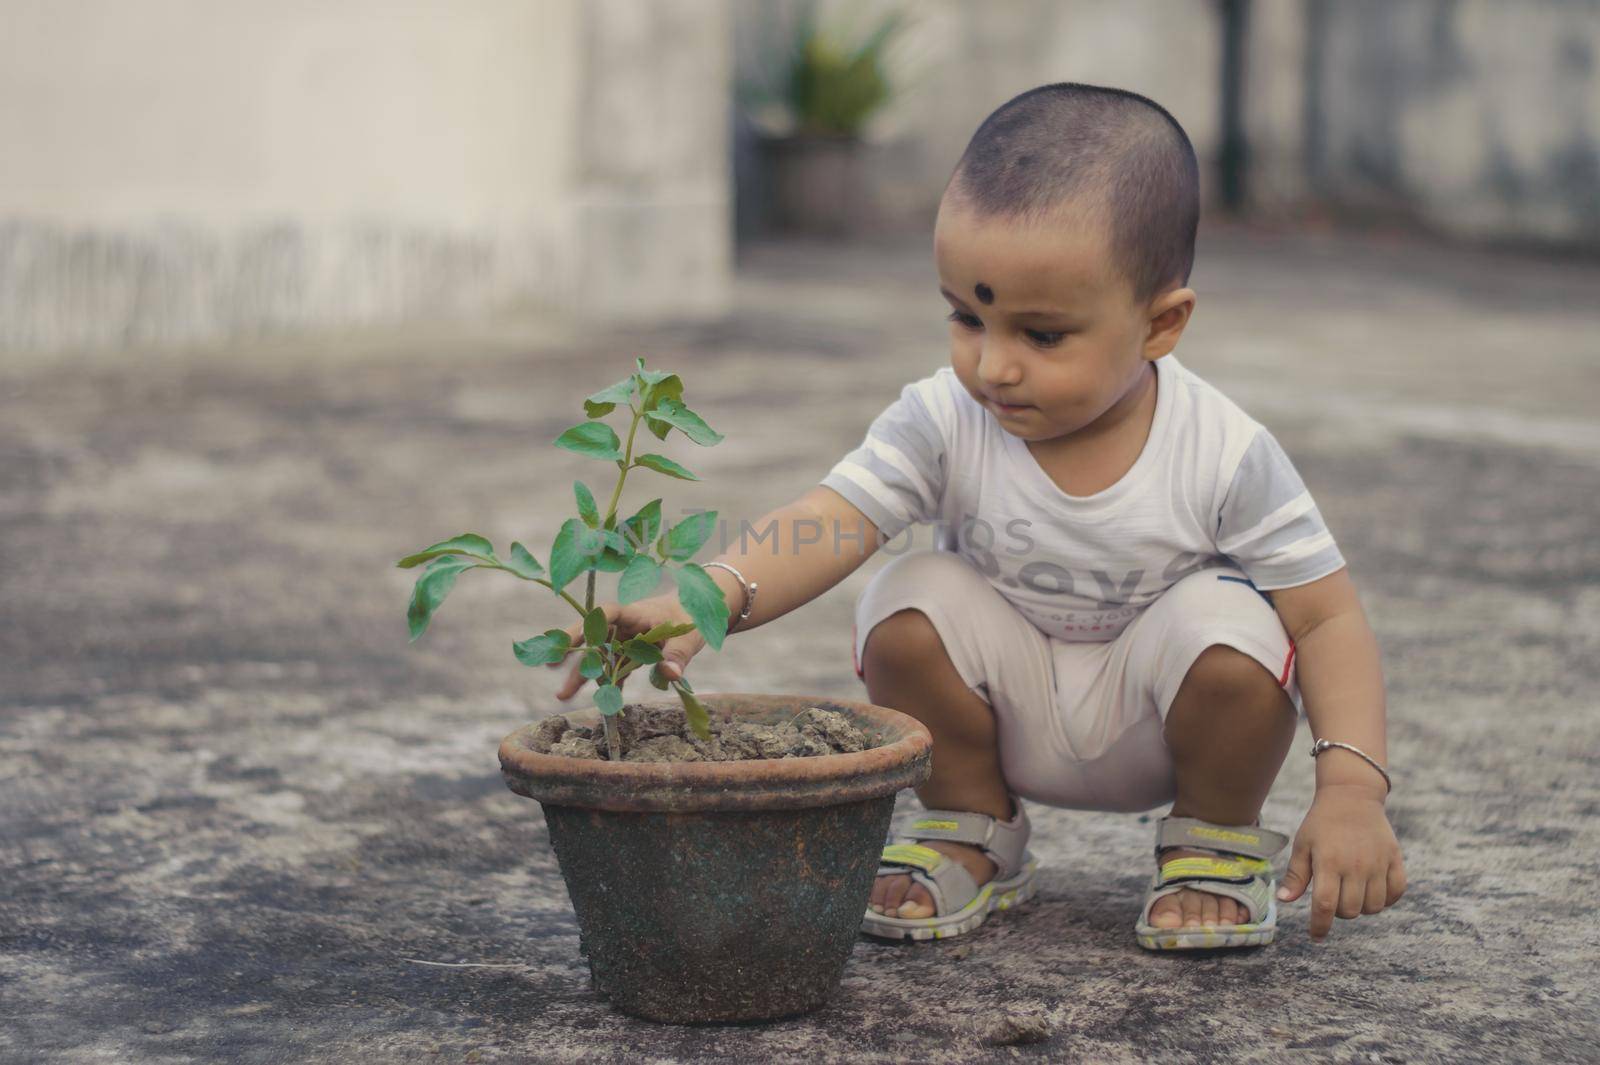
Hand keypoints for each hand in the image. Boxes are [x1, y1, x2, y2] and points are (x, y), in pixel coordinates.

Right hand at [546, 593, 703, 700]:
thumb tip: (670, 674)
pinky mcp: (631, 653)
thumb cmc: (692, 618)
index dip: (588, 624)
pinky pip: (615, 668)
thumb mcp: (688, 637)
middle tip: (549, 665)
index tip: (571, 638)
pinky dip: (607, 684)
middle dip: (573, 652)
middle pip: (594, 637)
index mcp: (634, 613)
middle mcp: (624, 626)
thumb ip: (677, 655)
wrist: (696, 615)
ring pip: (600, 656)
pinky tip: (600, 701)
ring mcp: (625, 640)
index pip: (607, 613)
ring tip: (563, 695)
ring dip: (583, 674)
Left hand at [1277, 784, 1405, 939]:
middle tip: (1334, 898)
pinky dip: (1386, 899)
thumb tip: (1284, 901)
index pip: (1325, 905)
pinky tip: (1373, 891)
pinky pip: (1396, 892)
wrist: (1352, 796)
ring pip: (1374, 906)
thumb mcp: (1303, 845)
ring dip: (1362, 908)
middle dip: (1339, 913)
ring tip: (1352, 892)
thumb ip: (1296, 875)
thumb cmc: (1321, 823)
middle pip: (1350, 910)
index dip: (1320, 925)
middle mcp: (1355, 865)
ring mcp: (1378, 863)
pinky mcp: (1395, 859)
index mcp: (1328, 862)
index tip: (1316, 936)